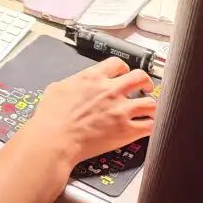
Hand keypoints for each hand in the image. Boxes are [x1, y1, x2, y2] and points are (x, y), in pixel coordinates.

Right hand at [22, 58, 155, 166]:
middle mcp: (110, 90)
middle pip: (140, 77)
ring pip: (151, 102)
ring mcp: (121, 110)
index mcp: (92, 78)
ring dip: (151, 105)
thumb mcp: (56, 88)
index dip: (123, 69)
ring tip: (148, 110)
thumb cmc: (51, 117)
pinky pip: (151, 125)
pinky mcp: (126, 131)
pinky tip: (149, 126)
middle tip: (144, 88)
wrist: (54, 138)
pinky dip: (152, 125)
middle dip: (145, 82)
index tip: (123, 75)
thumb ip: (73, 82)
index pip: (117, 64)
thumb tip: (77, 83)